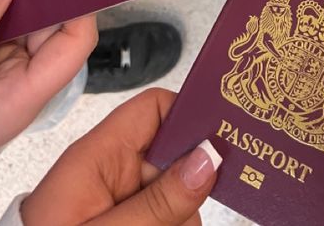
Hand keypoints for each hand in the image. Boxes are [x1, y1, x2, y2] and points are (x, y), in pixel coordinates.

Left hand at [21, 88, 219, 224]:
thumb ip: (158, 201)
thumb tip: (209, 157)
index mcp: (101, 154)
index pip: (156, 108)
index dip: (191, 117)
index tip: (222, 141)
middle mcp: (116, 172)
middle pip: (178, 157)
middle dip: (194, 186)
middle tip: (187, 216)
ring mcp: (126, 201)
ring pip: (182, 194)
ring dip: (186, 217)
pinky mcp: (132, 222)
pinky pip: (171, 217)